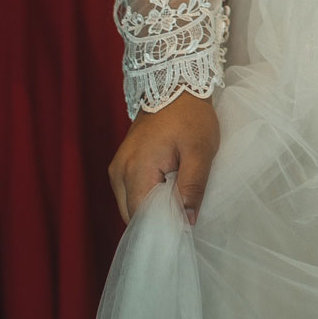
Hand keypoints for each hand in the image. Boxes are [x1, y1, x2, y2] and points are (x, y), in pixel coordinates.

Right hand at [109, 94, 218, 224]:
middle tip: (183, 221)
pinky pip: (130, 192)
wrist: (174, 87)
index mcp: (135, 170)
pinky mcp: (122, 164)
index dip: (162, 227)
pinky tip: (168, 195)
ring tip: (177, 206)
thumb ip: (193, 187)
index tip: (183, 231)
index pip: (141, 216)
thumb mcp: (200, 151)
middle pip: (132, 215)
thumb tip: (188, 220)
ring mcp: (117, 168)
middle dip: (156, 221)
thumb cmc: (190, 117)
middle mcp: (118, 173)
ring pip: (130, 205)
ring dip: (151, 210)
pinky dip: (147, 198)